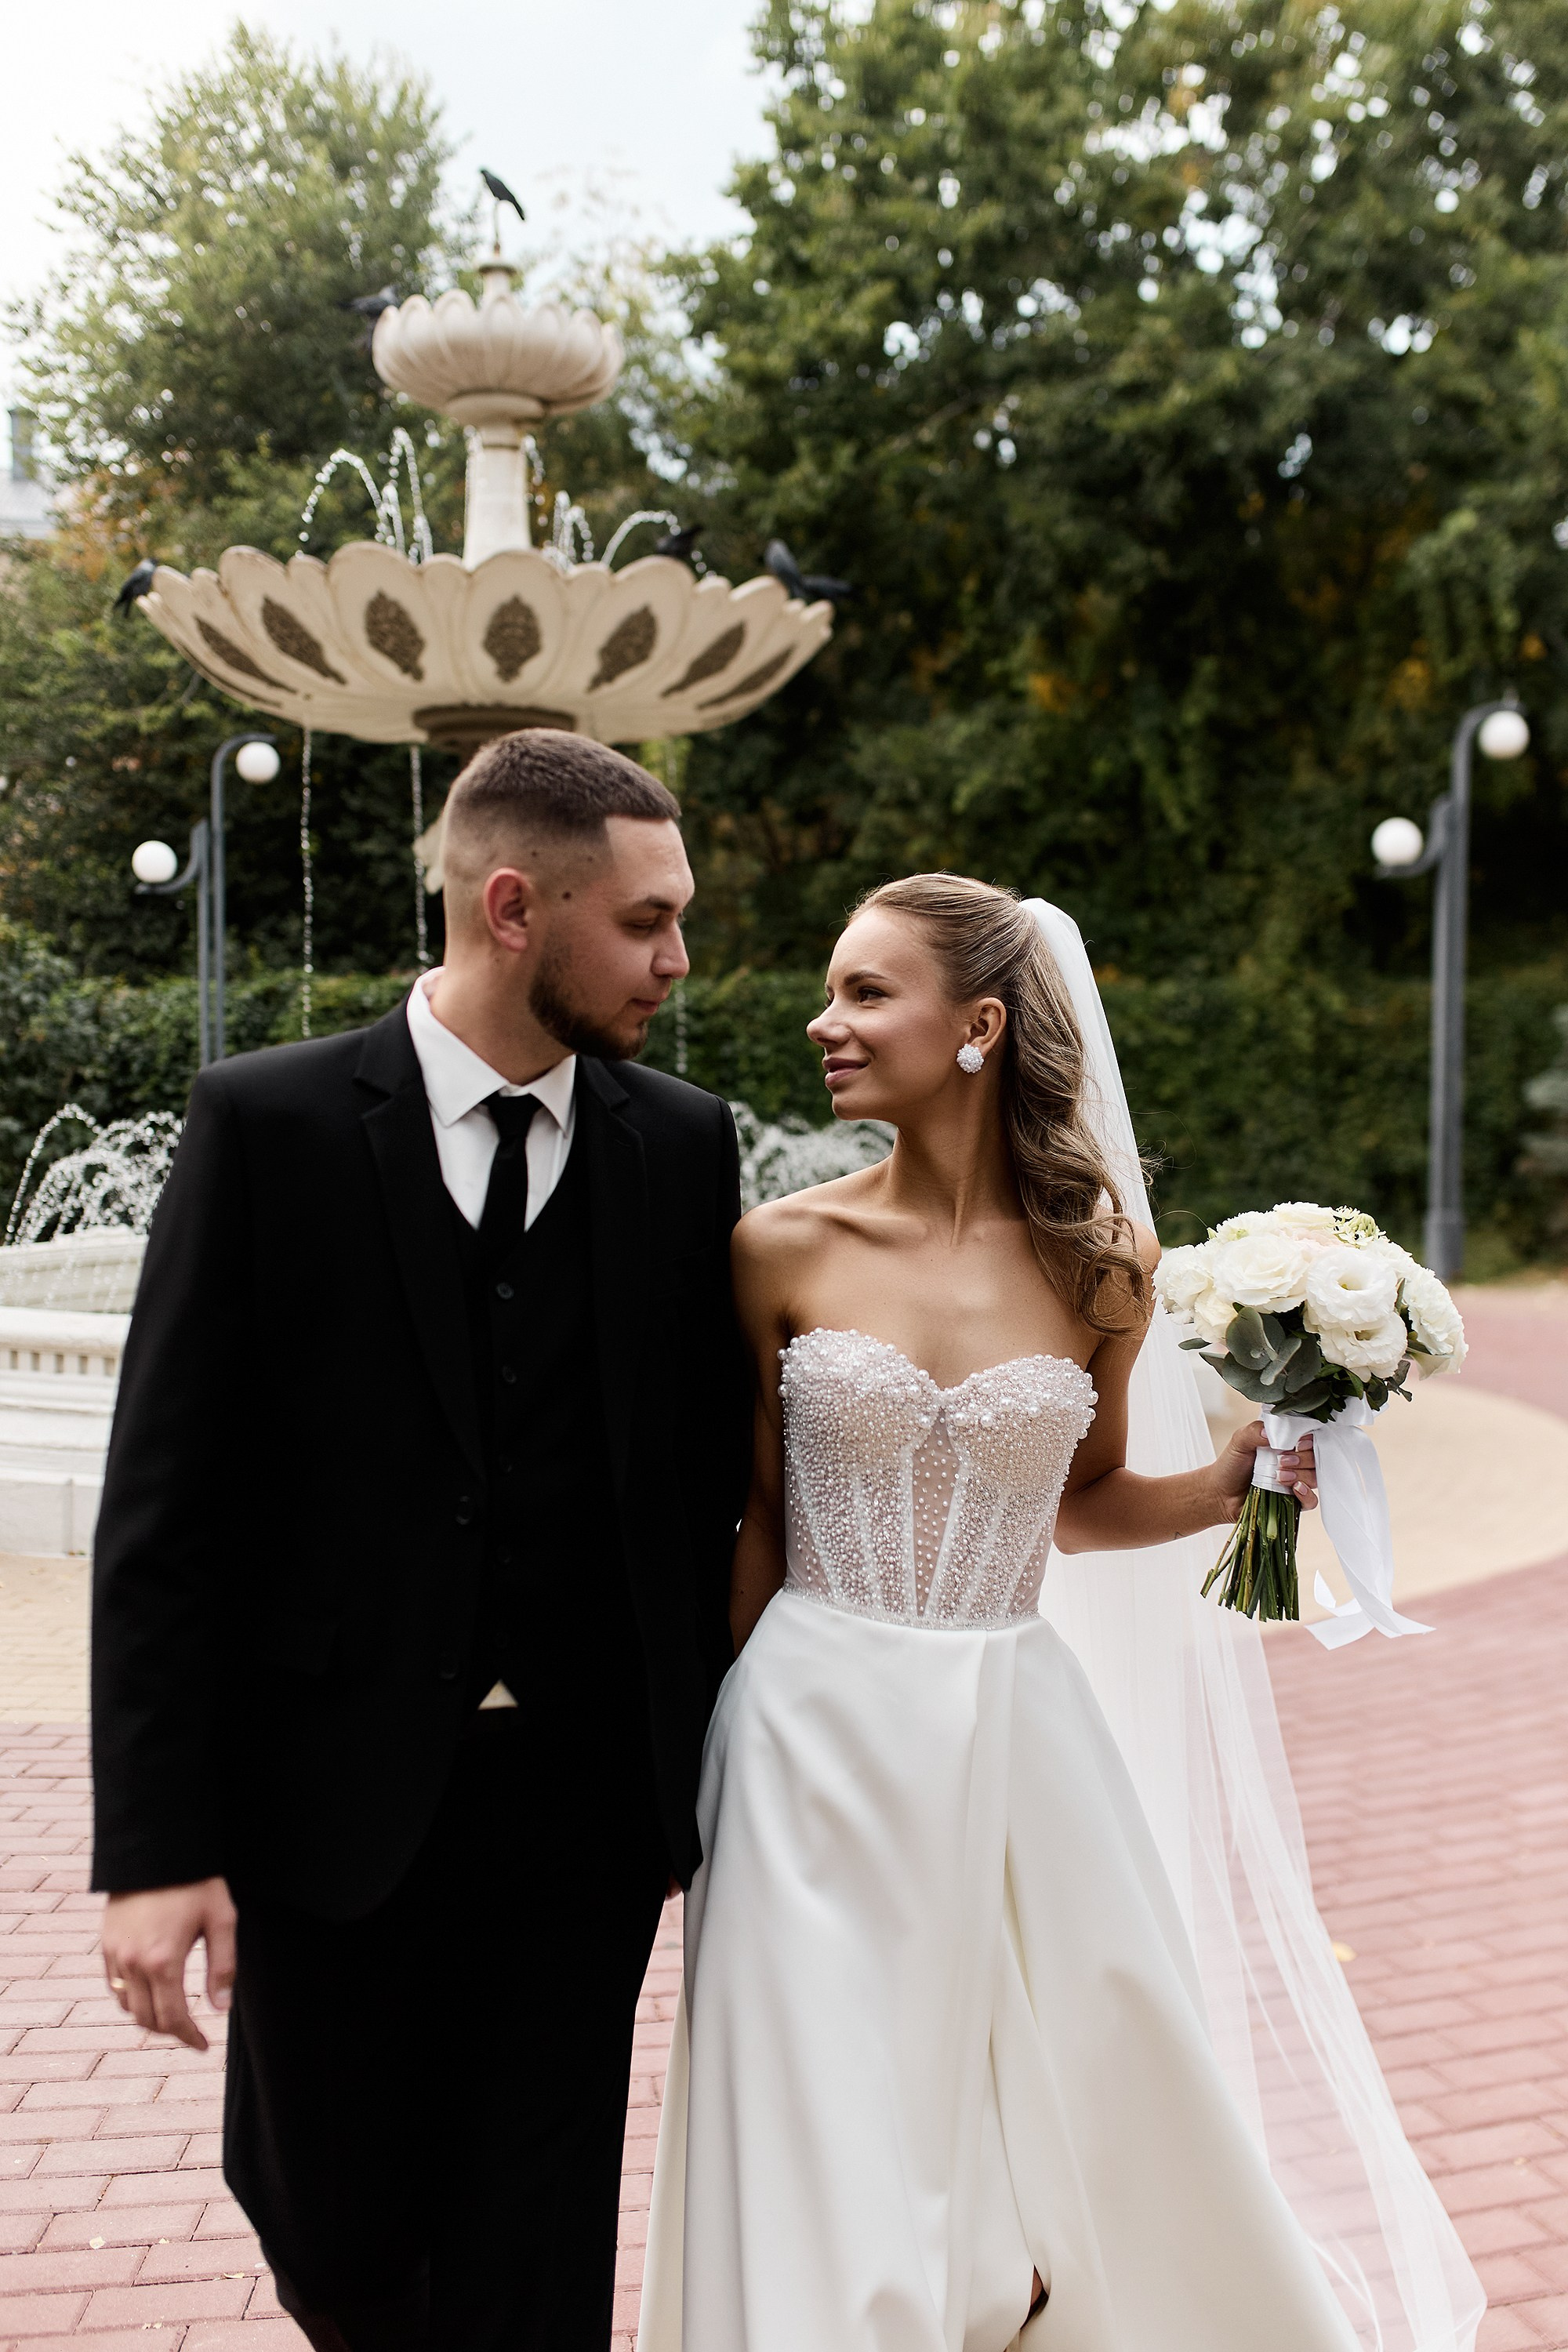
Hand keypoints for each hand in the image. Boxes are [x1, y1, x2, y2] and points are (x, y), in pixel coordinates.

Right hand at [102, 1877, 236, 2051]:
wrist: (158, 1848)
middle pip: (146, 2019)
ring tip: (171, 2015)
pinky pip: (114, 1984)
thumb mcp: (221, 1920)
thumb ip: (223, 1967)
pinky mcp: (106, 1942)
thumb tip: (220, 2008)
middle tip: (190, 2032)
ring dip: (147, 2017)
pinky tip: (149, 1993)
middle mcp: (133, 1963)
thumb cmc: (197, 1881)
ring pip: (126, 2005)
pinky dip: (129, 1997)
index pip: (173, 2018)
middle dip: (170, 2031)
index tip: (204, 2045)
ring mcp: (116, 1953)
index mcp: (163, 1961)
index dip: (189, 2037)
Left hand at [1213, 1422, 1317, 1523]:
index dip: (1308, 1440)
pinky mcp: (1293, 1502)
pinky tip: (1294, 1488)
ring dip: (1300, 1475)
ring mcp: (1295, 1482)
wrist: (1220, 1493)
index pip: (1309, 1439)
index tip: (1297, 1443)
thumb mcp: (1239, 1441)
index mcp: (1285, 1444)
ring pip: (1314, 1477)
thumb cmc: (1231, 1464)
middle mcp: (1294, 1462)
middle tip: (1281, 1461)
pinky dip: (1307, 1495)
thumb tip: (1271, 1433)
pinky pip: (1311, 1501)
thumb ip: (1254, 1431)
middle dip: (1302, 1458)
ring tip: (1279, 1476)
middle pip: (1315, 1458)